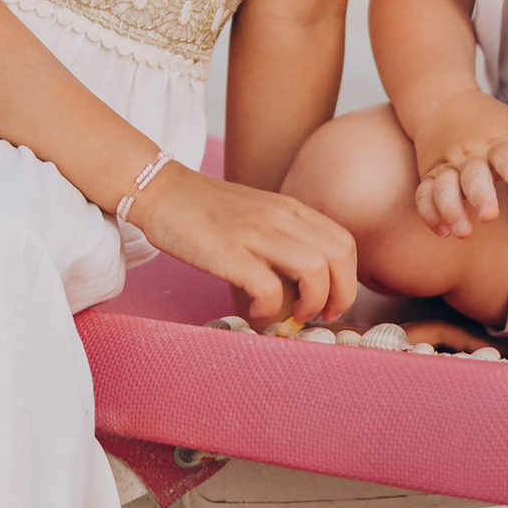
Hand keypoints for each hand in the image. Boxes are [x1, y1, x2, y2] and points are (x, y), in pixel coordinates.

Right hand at [140, 166, 359, 328]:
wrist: (160, 190)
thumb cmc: (205, 211)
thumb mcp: (258, 215)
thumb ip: (284, 238)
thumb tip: (304, 284)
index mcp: (289, 208)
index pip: (344, 243)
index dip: (347, 280)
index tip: (331, 303)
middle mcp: (279, 217)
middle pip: (338, 257)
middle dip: (339, 296)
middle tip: (319, 316)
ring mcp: (254, 232)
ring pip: (315, 270)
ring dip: (311, 304)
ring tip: (291, 316)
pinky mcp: (227, 252)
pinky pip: (269, 287)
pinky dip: (271, 308)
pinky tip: (256, 311)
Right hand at [409, 98, 507, 240]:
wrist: (441, 100)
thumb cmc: (485, 117)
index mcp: (493, 142)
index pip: (506, 156)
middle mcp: (468, 154)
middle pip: (472, 175)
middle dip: (480, 195)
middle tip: (490, 215)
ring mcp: (446, 165)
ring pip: (443, 188)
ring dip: (451, 209)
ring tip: (464, 232)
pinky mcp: (429, 175)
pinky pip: (423, 195)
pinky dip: (429, 212)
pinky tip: (442, 231)